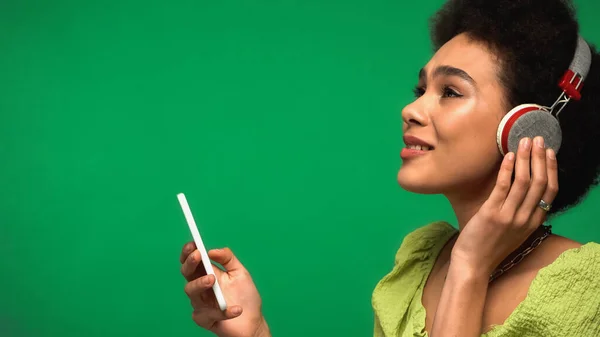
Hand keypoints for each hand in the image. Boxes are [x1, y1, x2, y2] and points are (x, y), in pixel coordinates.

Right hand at [180, 243, 269, 336]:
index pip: (193, 261)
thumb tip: (212, 250)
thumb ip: (228, 259)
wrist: (252, 321)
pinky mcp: (205, 319)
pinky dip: (224, 311)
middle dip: (190, 263)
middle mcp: (201, 287)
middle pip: (187, 273)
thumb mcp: (240, 272)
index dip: (189, 252)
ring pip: (191, 292)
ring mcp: (201, 303)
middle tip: (198, 256)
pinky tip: (237, 309)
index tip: (193, 244)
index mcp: (207, 273)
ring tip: (213, 280)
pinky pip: (209, 313)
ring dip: (200, 283)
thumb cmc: (245, 296)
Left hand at [451, 136, 558, 276]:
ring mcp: (510, 216)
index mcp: (534, 222)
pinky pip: (503, 187)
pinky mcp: (492, 214)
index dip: (552, 169)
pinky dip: (508, 170)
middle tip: (539, 139)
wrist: (473, 264)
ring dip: (525, 159)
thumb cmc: (489, 245)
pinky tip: (508, 156)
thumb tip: (522, 188)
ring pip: (524, 182)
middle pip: (540, 182)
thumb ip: (521, 212)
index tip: (550, 153)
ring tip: (524, 142)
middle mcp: (525, 218)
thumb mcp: (514, 231)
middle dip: (540, 158)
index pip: (551, 191)